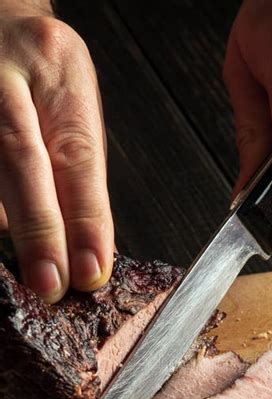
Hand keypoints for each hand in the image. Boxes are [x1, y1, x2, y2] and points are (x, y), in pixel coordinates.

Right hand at [0, 2, 112, 301]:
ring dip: (7, 226)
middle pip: (21, 160)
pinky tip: (4, 235)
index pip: (77, 155)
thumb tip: (75, 244)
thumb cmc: (36, 68)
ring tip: (26, 272)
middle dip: (39, 232)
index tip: (91, 271)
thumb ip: (73, 168)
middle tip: (51, 285)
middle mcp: (6, 76)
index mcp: (57, 71)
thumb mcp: (69, 102)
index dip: (85, 219)